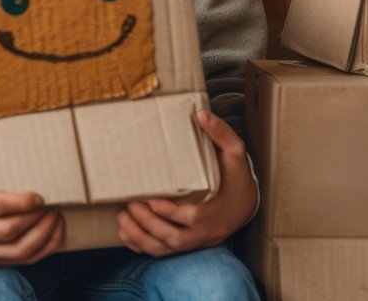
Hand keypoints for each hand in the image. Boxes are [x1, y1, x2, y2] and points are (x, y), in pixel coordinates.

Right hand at [0, 151, 62, 264]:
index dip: (19, 203)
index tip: (38, 196)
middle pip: (9, 232)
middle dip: (35, 219)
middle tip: (51, 204)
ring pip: (17, 251)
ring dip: (43, 236)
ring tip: (55, 217)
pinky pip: (20, 260)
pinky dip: (42, 250)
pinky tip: (53, 233)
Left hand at [117, 109, 257, 256]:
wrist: (246, 204)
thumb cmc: (237, 179)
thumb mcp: (235, 155)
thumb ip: (220, 134)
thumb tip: (201, 114)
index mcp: (216, 212)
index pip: (191, 218)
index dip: (168, 212)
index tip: (149, 199)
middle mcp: (204, 233)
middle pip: (174, 238)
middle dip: (148, 224)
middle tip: (129, 205)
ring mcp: (194, 242)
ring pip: (164, 250)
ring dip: (139, 237)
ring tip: (121, 217)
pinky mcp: (186, 245)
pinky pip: (161, 253)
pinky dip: (141, 245)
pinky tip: (125, 231)